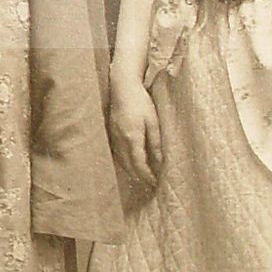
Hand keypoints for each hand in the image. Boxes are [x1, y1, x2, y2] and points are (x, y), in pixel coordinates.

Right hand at [110, 71, 161, 186]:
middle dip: (138, 176)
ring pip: (120, 160)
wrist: (122, 86)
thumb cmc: (140, 101)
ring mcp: (113, 135)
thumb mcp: (152, 121)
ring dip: (129, 170)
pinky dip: (122, 161)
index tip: (155, 182)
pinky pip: (116, 152)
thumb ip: (156, 142)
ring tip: (139, 177)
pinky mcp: (111, 131)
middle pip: (128, 165)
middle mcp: (120, 140)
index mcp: (132, 138)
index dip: (147, 175)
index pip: (139, 163)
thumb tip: (161, 160)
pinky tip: (127, 162)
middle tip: (148, 184)